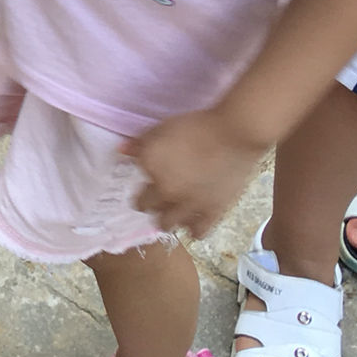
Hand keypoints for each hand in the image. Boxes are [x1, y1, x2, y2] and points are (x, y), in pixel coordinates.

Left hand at [121, 108, 265, 238]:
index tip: (146, 182)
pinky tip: (195, 222)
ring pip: (168, 224)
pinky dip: (194, 229)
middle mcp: (164, 190)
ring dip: (168, 218)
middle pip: (148, 208)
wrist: (233, 134)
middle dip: (150, 204)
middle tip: (158, 197)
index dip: (140, 185)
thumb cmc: (196, 125)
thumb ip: (140, 142)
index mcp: (150, 167)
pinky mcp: (213, 211)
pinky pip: (198, 232)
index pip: (134, 184)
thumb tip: (123, 151)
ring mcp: (188, 204)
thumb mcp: (162, 128)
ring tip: (174, 212)